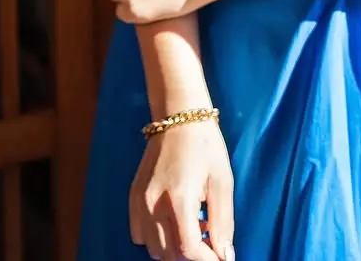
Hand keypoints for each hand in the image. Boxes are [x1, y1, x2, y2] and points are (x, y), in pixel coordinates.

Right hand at [129, 118, 234, 260]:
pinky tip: (175, 221)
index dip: (207, 260)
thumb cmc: (205, 144)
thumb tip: (225, 256)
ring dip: (175, 248)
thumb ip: (223, 223)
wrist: (178, 115)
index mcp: (179, 199)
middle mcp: (154, 204)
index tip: (221, 258)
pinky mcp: (134, 197)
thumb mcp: (223, 182)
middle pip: (169, 254)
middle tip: (210, 239)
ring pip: (154, 248)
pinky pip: (140, 234)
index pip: (188, 250)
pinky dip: (157, 238)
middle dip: (192, 255)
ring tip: (195, 227)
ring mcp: (140, 201)